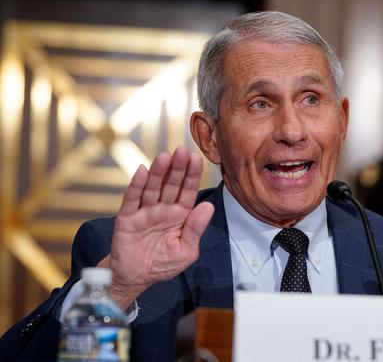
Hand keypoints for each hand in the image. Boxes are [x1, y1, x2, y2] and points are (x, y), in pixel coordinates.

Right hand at [100, 146, 214, 308]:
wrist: (135, 279)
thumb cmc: (162, 264)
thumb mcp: (186, 250)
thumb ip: (196, 228)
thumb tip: (208, 206)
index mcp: (180, 216)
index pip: (188, 191)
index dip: (192, 175)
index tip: (197, 159)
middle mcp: (163, 209)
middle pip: (171, 185)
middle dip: (177, 168)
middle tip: (182, 151)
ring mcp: (144, 212)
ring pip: (152, 188)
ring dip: (158, 172)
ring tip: (165, 157)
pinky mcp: (127, 218)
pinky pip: (132, 199)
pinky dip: (136, 185)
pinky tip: (142, 171)